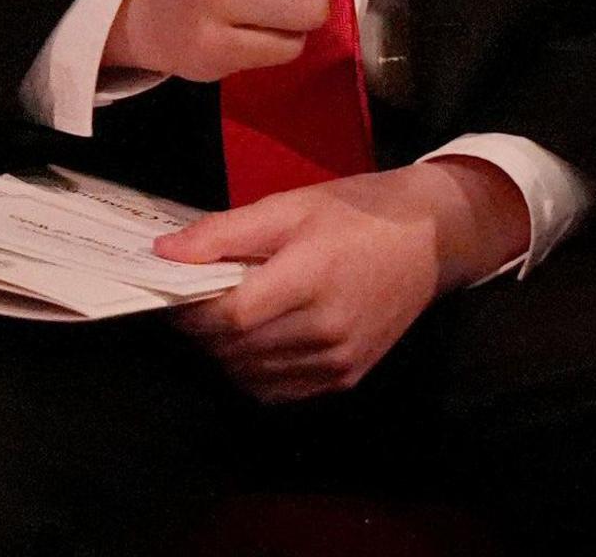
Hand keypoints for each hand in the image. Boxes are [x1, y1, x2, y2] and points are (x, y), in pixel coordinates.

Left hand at [156, 159, 527, 401]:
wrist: (430, 240)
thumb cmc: (359, 214)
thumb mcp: (292, 205)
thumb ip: (224, 232)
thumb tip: (164, 254)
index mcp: (310, 279)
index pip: (228, 318)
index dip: (190, 313)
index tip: (176, 293)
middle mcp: (324, 329)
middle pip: (234, 350)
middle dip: (203, 331)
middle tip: (200, 302)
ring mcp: (337, 359)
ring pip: (250, 375)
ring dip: (226, 353)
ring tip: (232, 319)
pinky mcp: (346, 377)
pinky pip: (278, 391)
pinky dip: (255, 372)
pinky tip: (260, 342)